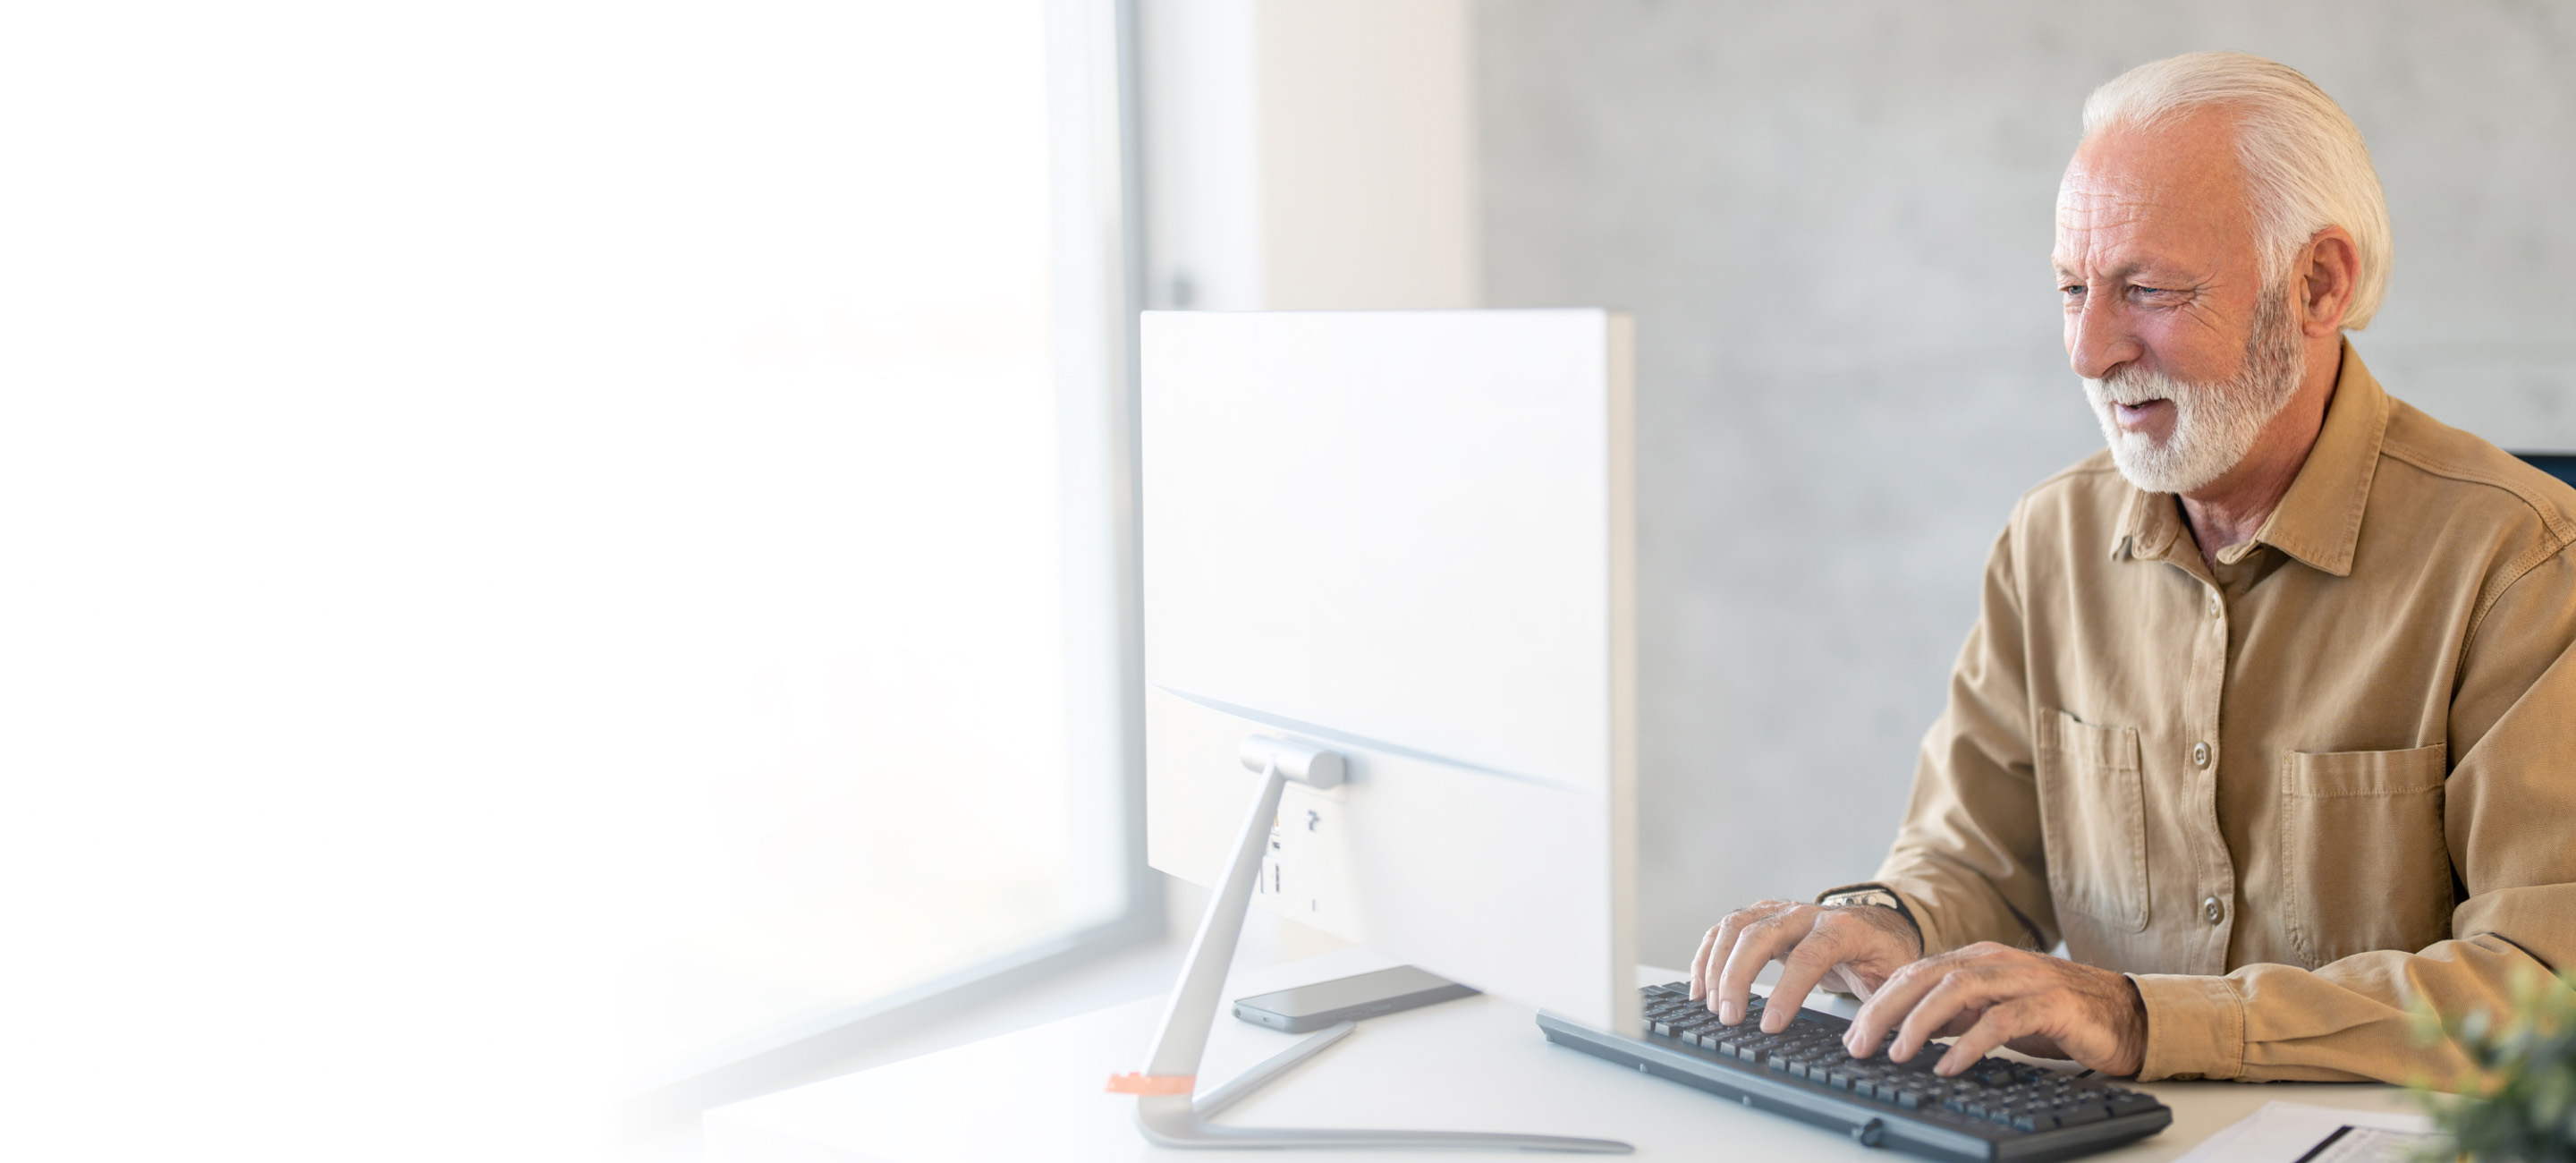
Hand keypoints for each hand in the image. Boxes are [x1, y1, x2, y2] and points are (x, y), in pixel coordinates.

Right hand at [1688, 899, 1922, 1032]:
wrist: (1880, 924)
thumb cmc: (1884, 956)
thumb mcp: (1894, 980)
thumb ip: (1881, 1007)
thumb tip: (1860, 1044)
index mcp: (1843, 928)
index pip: (1809, 956)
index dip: (1787, 992)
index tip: (1769, 1026)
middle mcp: (1807, 914)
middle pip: (1760, 934)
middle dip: (1737, 977)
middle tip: (1728, 1017)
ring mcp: (1781, 911)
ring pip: (1736, 926)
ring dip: (1716, 966)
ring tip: (1712, 1005)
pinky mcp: (1762, 916)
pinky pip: (1724, 929)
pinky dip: (1707, 956)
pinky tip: (1700, 986)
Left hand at [1843, 941, 2147, 1076]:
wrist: (2127, 1016)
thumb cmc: (2059, 1015)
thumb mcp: (1997, 1010)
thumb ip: (1958, 1013)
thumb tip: (1909, 1030)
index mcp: (1978, 959)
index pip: (1915, 972)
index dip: (1879, 1001)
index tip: (1853, 1033)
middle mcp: (1997, 961)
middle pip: (1926, 976)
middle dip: (1885, 1010)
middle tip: (1859, 1044)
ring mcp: (2025, 979)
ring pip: (1957, 990)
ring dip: (1920, 1022)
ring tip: (1897, 1052)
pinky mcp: (2052, 1004)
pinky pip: (2001, 1020)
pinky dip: (1970, 1043)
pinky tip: (1949, 1065)